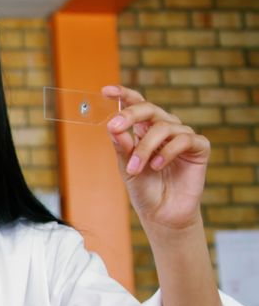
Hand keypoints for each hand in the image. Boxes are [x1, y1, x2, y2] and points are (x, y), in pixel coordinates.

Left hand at [104, 85, 210, 230]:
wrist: (162, 214)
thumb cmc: (144, 189)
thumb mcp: (126, 167)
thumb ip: (122, 146)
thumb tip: (112, 125)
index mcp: (144, 130)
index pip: (136, 104)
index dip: (123, 94)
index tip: (106, 91)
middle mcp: (164, 128)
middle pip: (149, 108)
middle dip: (130, 115)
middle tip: (115, 126)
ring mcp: (182, 136)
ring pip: (163, 127)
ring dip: (145, 148)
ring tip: (136, 168)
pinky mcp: (199, 148)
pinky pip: (183, 139)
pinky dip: (167, 152)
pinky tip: (157, 166)